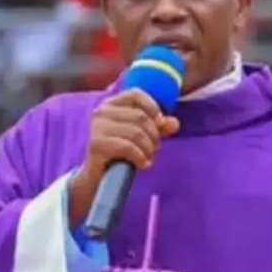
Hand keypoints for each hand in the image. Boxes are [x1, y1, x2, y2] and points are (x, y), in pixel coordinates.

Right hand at [68, 89, 179, 226]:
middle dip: (153, 135)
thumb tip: (174, 123)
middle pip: (140, 117)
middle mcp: (101, 112)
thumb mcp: (142, 136)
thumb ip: (159, 127)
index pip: (135, 94)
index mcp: (111, 104)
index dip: (153, 108)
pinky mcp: (96, 145)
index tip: (159, 124)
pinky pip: (127, 147)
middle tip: (154, 149)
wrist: (98, 177)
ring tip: (147, 158)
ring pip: (136, 133)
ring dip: (148, 149)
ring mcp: (97, 127)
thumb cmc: (121, 152)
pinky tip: (142, 164)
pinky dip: (140, 157)